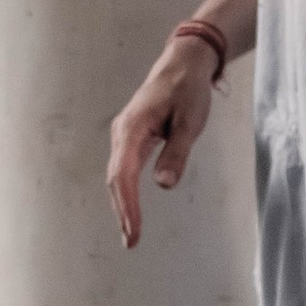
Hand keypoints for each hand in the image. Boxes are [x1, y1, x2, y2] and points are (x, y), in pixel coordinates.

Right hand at [106, 36, 218, 250]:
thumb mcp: (189, 122)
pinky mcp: (129, 137)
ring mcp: (123, 135)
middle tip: (131, 241)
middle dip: (122, 212)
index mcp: (133, 128)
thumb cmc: (187, 90)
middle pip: (115, 179)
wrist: (182, 64)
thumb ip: (176, 152)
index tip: (134, 231)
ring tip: (130, 233)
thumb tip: (162, 185)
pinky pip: (122, 169)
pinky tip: (130, 208)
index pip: (123, 175)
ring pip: (116, 176)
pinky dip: (124, 191)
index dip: (128, 206)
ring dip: (121, 204)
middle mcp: (122, 133)